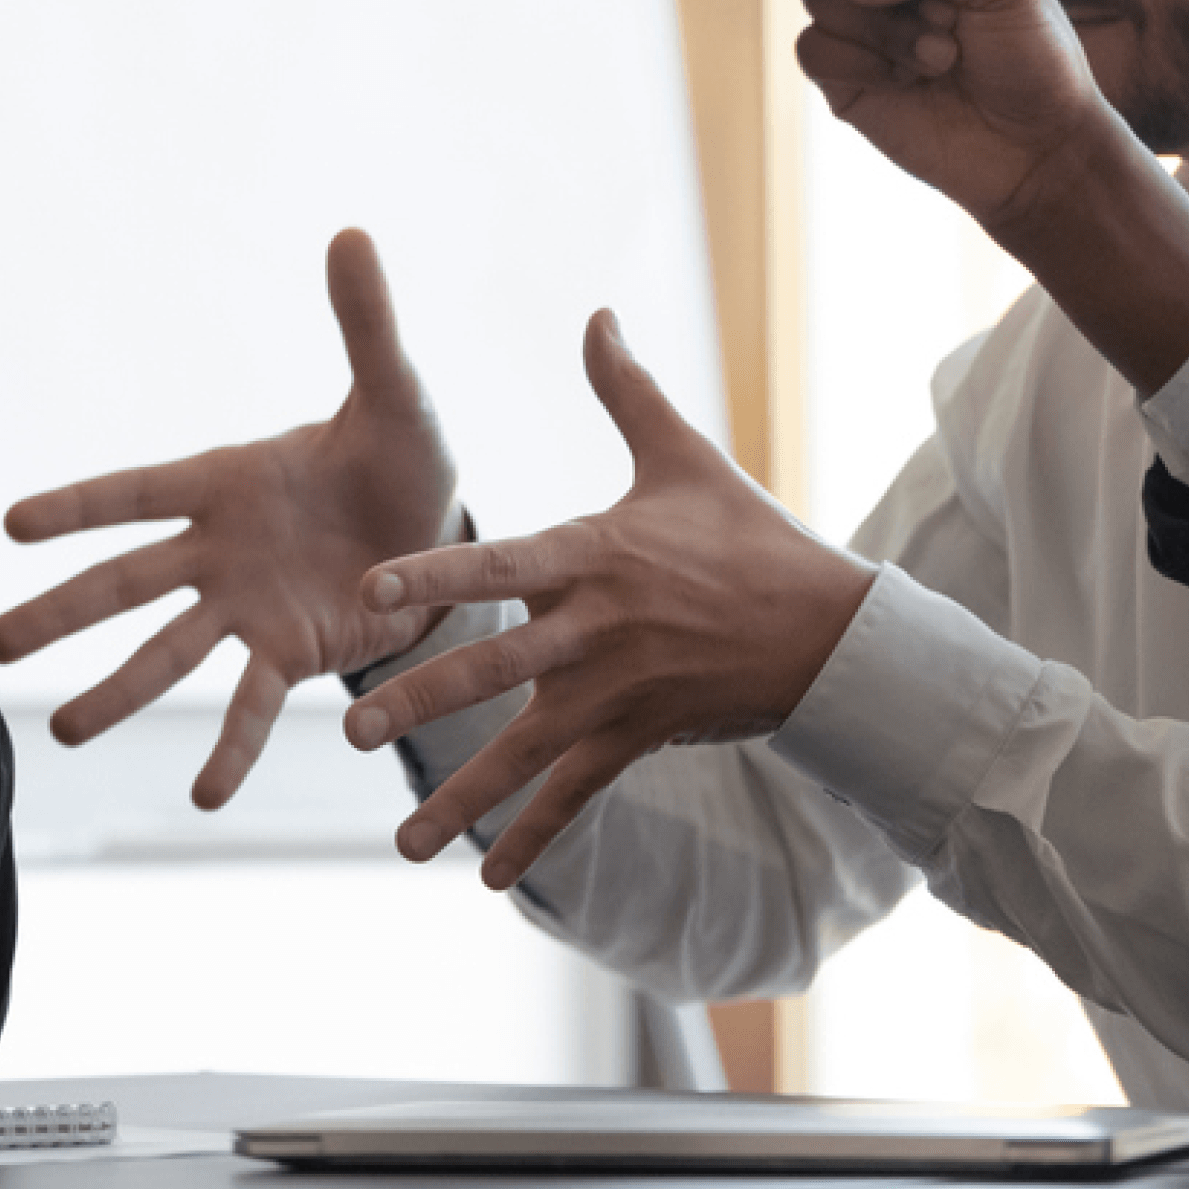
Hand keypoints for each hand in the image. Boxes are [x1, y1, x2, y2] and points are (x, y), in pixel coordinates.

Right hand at [0, 230, 458, 803]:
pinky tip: (206, 797)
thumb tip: (351, 234)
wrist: (448, 533)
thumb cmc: (406, 453)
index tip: (10, 524)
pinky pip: (251, 705)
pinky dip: (231, 748)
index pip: (137, 492)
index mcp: (227, 481)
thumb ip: (365, 324)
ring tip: (65, 733)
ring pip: (168, 654)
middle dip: (62, 615)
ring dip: (117, 692)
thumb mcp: (396, 393)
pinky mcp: (292, 654)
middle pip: (126, 585)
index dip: (78, 508)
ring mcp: (248, 608)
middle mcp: (220, 550)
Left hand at [342, 309, 873, 888]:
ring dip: (462, 797)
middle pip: (497, 669)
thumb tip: (596, 312)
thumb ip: (625, 390)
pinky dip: (533, 836)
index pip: (500, 565)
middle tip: (353, 728)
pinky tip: (485, 875)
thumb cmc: (749, 537)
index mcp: (593, 556)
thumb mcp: (685, 458)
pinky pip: (578, 794)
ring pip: (527, 750)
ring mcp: (619, 692)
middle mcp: (597, 630)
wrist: (835, 630)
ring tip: (402, 842)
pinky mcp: (642, 737)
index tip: (372, 589)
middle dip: (423, 701)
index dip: (436, 574)